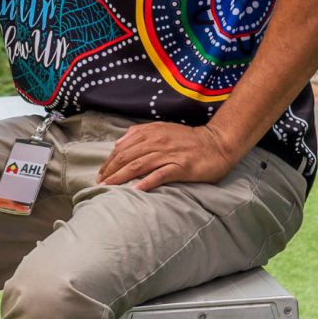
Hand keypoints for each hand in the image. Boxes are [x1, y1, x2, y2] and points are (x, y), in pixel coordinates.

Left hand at [95, 123, 239, 191]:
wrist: (217, 144)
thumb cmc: (188, 139)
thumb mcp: (162, 128)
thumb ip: (139, 132)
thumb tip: (118, 142)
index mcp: (151, 133)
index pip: (122, 148)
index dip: (109, 162)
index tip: (101, 174)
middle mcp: (157, 142)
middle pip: (126, 157)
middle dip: (110, 171)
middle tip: (100, 184)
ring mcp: (169, 155)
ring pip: (138, 166)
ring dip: (120, 178)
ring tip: (109, 188)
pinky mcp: (181, 167)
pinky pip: (160, 175)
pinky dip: (146, 182)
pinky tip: (135, 190)